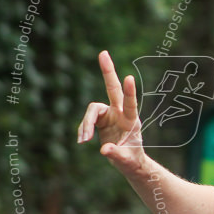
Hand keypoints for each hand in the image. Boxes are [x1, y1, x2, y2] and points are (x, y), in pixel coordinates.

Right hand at [77, 51, 146, 176]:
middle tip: (103, 52)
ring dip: (85, 124)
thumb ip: (116, 154)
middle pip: (112, 89)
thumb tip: (104, 150)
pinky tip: (81, 140)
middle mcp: (120, 113)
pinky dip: (82, 129)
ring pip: (92, 109)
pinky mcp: (100, 119)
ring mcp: (110, 114)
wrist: (128, 161)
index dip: (129, 92)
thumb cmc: (131, 160)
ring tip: (83, 141)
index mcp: (132, 121)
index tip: (129, 77)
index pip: (131, 104)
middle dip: (108, 71)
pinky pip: (87, 119)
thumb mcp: (126, 160)